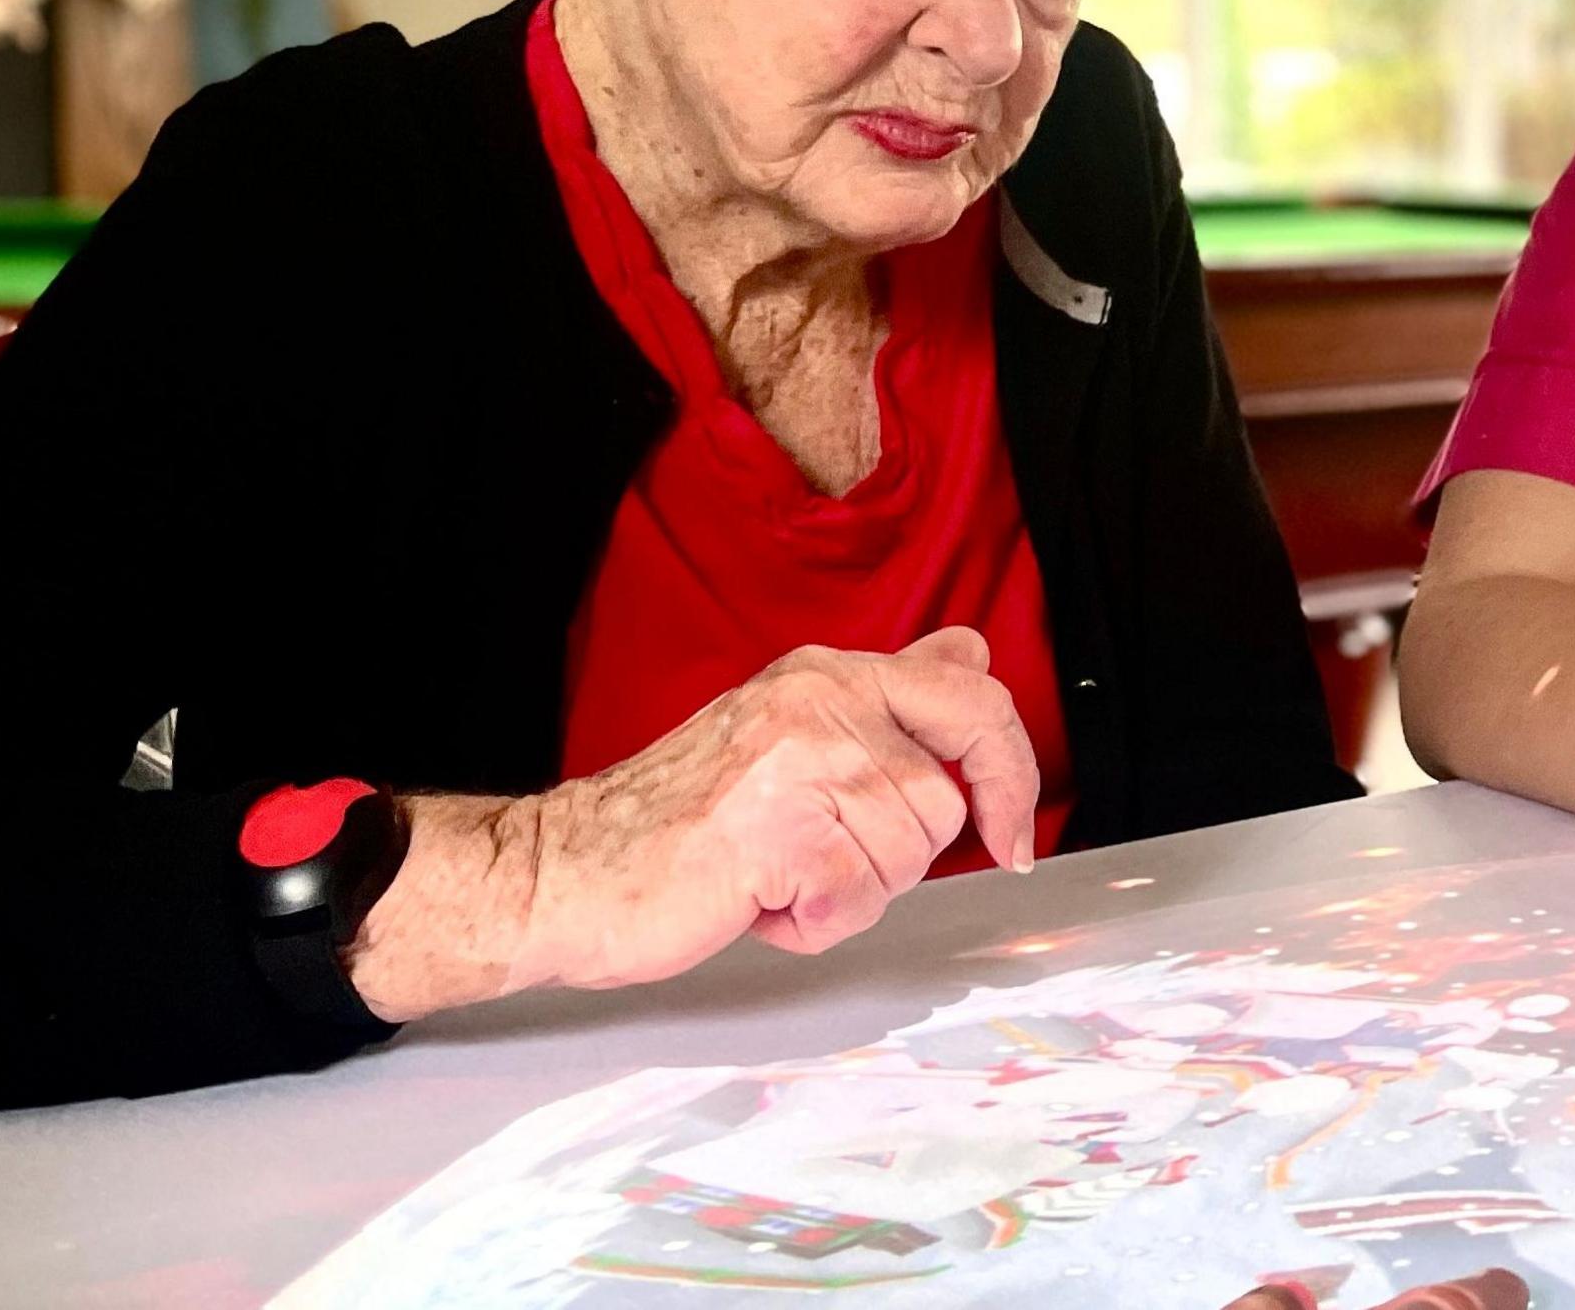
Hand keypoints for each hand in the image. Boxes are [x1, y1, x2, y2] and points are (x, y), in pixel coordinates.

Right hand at [347, 628, 1039, 1018]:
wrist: (563, 871)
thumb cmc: (676, 819)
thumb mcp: (788, 727)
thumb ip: (885, 697)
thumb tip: (971, 651)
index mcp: (828, 675)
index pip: (975, 696)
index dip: (1011, 772)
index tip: (1011, 832)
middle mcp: (821, 703)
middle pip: (943, 806)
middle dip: (892, 859)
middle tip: (822, 862)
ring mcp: (802, 764)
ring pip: (905, 861)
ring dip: (847, 894)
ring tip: (774, 876)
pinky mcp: (781, 833)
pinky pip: (855, 901)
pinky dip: (811, 924)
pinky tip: (756, 901)